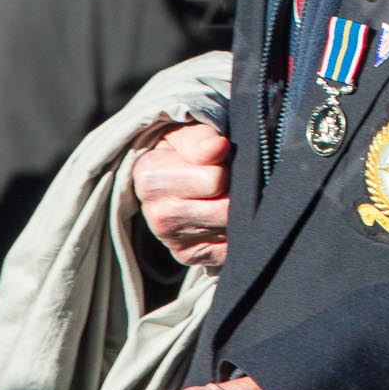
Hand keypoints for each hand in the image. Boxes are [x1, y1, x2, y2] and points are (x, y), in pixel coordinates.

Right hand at [133, 121, 231, 268]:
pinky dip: (233, 233)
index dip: (227, 164)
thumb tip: (218, 148)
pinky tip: (220, 216)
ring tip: (223, 195)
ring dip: (237, 211)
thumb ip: (201, 138)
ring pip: (229, 228)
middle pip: (225, 209)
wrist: (169, 178)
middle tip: (227, 178)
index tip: (221, 155)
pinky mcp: (188, 255)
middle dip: (234, 190)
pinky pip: (227, 248)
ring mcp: (172, 240)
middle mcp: (157, 214)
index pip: (216, 178)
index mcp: (151, 177)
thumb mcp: (186, 134)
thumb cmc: (184, 150)